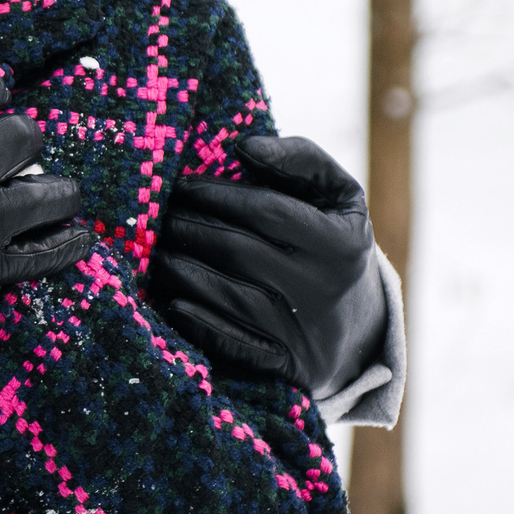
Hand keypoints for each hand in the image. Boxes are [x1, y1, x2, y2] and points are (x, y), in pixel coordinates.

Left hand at [149, 135, 385, 398]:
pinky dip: (196, 320)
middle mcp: (323, 289)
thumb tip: (243, 146)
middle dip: (189, 227)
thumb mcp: (338, 196)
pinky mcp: (283, 366)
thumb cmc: (333, 241)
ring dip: (180, 269)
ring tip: (154, 250)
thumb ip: (300, 160)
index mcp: (341, 244)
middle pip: (238, 250)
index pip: (267, 210)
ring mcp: (303, 332)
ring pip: (226, 294)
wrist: (359, 328)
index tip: (183, 183)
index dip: (217, 193)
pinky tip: (171, 298)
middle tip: (158, 215)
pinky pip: (231, 342)